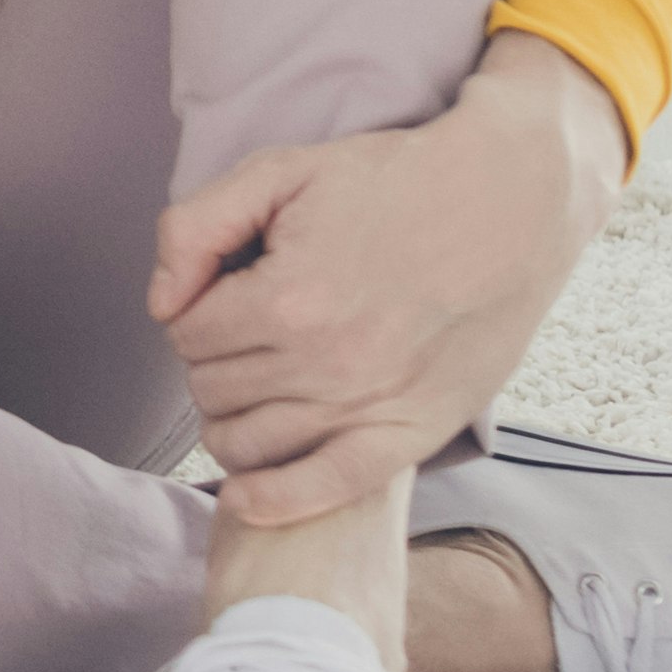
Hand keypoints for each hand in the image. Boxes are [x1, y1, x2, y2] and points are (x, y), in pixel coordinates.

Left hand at [149, 38, 621, 527]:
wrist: (508, 202)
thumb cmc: (392, 182)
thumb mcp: (280, 171)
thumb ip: (195, 228)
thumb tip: (163, 306)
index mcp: (286, 301)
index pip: (187, 337)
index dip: (196, 311)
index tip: (228, 292)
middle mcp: (326, 365)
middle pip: (213, 392)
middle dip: (214, 360)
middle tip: (248, 329)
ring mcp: (371, 406)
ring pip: (249, 445)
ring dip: (235, 418)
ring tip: (257, 383)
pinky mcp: (414, 432)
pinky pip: (326, 490)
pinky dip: (275, 500)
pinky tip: (246, 496)